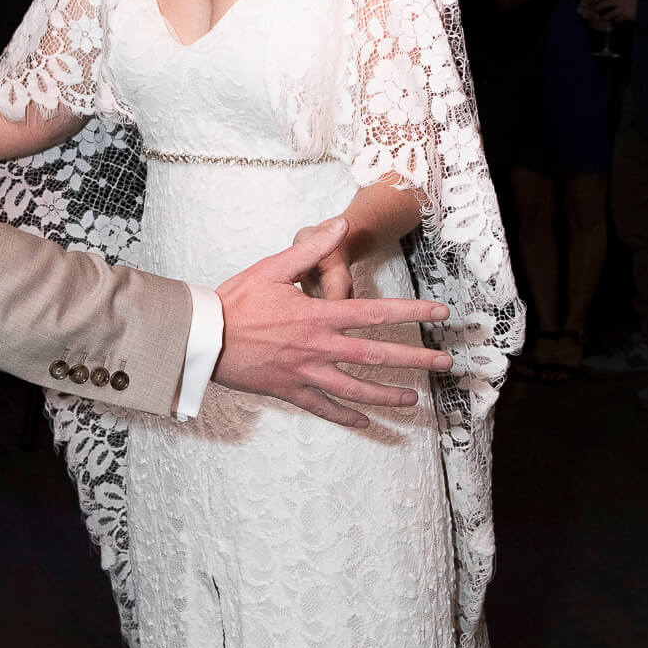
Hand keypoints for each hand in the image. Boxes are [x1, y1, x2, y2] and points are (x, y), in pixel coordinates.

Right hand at [214, 218, 450, 427]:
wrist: (203, 338)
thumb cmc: (235, 301)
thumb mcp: (272, 267)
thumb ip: (310, 248)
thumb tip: (340, 225)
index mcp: (319, 316)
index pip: (376, 314)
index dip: (412, 312)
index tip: (440, 312)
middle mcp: (319, 348)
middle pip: (377, 356)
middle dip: (415, 359)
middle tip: (445, 362)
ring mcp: (306, 373)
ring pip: (356, 389)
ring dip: (388, 395)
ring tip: (413, 400)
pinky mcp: (289, 391)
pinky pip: (323, 408)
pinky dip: (346, 416)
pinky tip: (365, 421)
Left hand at [579, 0, 637, 25]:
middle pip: (604, 4)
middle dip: (596, 8)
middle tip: (592, 11)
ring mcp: (624, 8)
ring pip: (609, 14)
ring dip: (603, 18)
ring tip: (600, 19)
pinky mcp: (627, 16)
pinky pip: (617, 20)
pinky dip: (614, 21)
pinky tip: (612, 22)